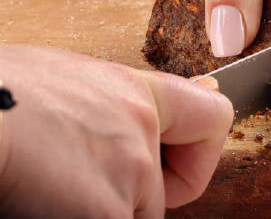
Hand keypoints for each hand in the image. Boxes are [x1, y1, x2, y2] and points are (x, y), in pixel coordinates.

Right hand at [0, 46, 233, 215]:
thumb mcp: (63, 84)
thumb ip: (102, 111)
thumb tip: (104, 129)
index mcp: (135, 93)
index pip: (214, 118)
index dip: (201, 150)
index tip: (179, 158)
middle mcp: (143, 132)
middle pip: (158, 195)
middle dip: (123, 203)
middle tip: (70, 183)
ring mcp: (130, 174)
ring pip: (130, 218)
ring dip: (93, 213)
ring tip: (43, 185)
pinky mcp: (106, 213)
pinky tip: (37, 201)